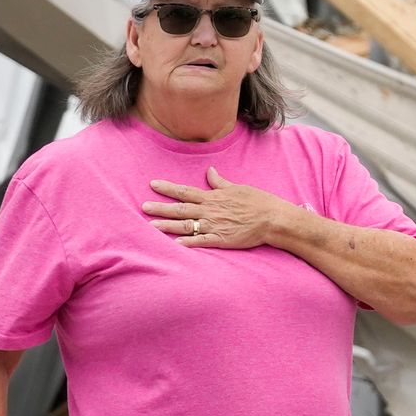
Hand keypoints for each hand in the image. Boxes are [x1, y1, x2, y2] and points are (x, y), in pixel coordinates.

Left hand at [146, 164, 293, 250]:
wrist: (273, 219)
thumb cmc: (258, 202)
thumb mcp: (238, 187)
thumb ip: (220, 182)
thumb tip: (210, 171)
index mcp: (213, 197)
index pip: (185, 191)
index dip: (168, 188)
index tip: (152, 184)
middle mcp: (210, 211)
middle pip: (180, 209)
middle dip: (160, 208)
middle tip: (143, 206)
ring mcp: (214, 226)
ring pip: (186, 226)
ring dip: (167, 226)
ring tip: (150, 226)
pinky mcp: (221, 240)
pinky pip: (200, 242)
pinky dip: (187, 243)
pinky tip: (174, 244)